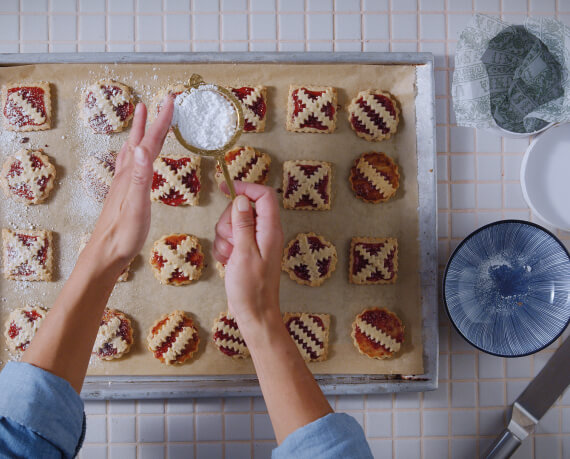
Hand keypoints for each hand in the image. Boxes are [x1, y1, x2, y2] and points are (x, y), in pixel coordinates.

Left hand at [86, 97, 173, 274]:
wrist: (105, 253)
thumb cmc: (123, 233)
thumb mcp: (135, 205)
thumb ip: (140, 177)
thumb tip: (143, 147)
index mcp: (132, 174)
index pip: (150, 141)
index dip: (161, 121)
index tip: (170, 100)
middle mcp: (126, 174)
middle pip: (141, 141)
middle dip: (151, 120)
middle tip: (159, 102)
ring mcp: (124, 182)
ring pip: (134, 150)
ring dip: (140, 132)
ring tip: (142, 117)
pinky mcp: (124, 192)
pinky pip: (132, 163)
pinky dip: (137, 152)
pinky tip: (136, 156)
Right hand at [213, 182, 283, 334]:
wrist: (254, 314)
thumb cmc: (252, 288)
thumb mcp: (244, 253)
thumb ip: (243, 224)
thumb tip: (242, 199)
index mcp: (270, 230)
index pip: (264, 195)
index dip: (245, 188)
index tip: (225, 188)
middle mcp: (265, 233)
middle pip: (243, 208)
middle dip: (229, 221)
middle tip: (231, 241)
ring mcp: (254, 243)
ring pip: (232, 224)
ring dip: (224, 239)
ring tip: (230, 256)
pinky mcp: (245, 252)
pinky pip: (229, 240)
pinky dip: (224, 249)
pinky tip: (227, 262)